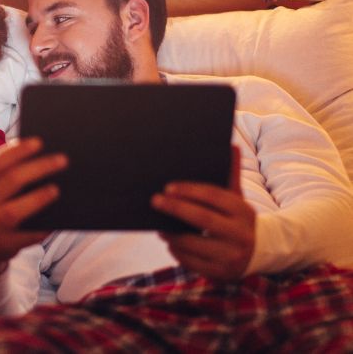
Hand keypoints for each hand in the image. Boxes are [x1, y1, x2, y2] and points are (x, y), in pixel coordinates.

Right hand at [0, 137, 66, 276]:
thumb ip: (14, 172)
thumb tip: (50, 159)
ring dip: (36, 199)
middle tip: (63, 159)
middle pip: (12, 181)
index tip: (40, 141)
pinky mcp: (7, 244)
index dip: (18, 151)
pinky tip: (59, 219)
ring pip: (13, 212)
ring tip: (57, 190)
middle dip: (38, 168)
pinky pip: (26, 236)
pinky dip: (42, 229)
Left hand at [151, 145, 254, 279]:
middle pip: (202, 220)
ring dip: (172, 234)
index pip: (213, 196)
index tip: (167, 187)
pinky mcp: (222, 274)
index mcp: (243, 211)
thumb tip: (231, 144)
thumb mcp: (238, 197)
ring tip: (159, 227)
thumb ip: (231, 173)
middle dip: (175, 209)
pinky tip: (172, 244)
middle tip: (155, 201)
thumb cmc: (239, 218)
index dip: (189, 191)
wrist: (264, 251)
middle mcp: (240, 234)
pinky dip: (178, 253)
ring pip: (194, 244)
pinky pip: (192, 263)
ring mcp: (232, 256)